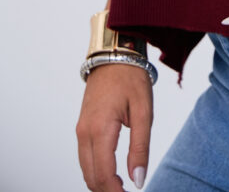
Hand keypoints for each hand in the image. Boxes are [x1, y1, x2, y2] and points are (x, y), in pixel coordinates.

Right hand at [76, 62, 152, 190]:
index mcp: (100, 129)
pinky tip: (113, 172)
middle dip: (108, 190)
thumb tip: (138, 181)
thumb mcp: (144, 111)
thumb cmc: (131, 78)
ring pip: (86, 169)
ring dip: (101, 182)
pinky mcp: (82, 127)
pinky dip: (96, 170)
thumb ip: (141, 148)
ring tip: (122, 186)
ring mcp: (80, 130)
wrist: (114, 54)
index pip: (103, 174)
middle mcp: (85, 133)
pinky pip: (85, 157)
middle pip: (91, 177)